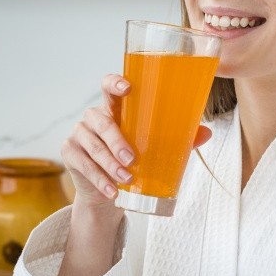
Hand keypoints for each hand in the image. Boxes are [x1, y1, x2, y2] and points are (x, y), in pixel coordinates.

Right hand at [62, 74, 212, 213]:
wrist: (108, 192)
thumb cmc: (132, 162)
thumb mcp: (154, 149)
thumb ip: (177, 140)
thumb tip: (206, 132)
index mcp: (114, 109)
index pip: (108, 86)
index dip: (115, 83)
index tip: (127, 88)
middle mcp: (94, 117)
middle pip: (101, 121)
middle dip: (117, 141)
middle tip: (132, 158)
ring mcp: (78, 134)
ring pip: (93, 146)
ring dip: (110, 164)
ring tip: (127, 179)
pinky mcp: (69, 153)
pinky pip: (83, 165)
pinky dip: (99, 179)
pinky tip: (111, 191)